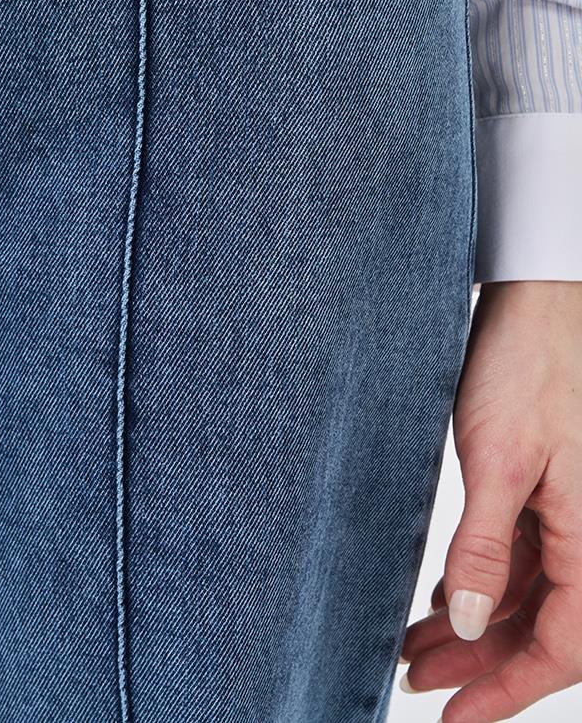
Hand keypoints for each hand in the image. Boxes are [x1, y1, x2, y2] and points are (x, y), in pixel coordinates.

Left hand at [399, 279, 581, 719]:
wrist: (540, 302)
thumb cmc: (527, 367)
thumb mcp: (498, 459)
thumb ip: (486, 546)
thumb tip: (474, 624)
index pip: (562, 648)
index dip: (505, 691)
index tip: (451, 718)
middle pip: (544, 626)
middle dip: (480, 663)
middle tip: (416, 679)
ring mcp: (574, 512)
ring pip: (530, 593)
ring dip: (477, 623)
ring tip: (416, 643)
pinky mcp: (552, 489)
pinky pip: (526, 556)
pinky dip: (485, 580)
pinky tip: (447, 593)